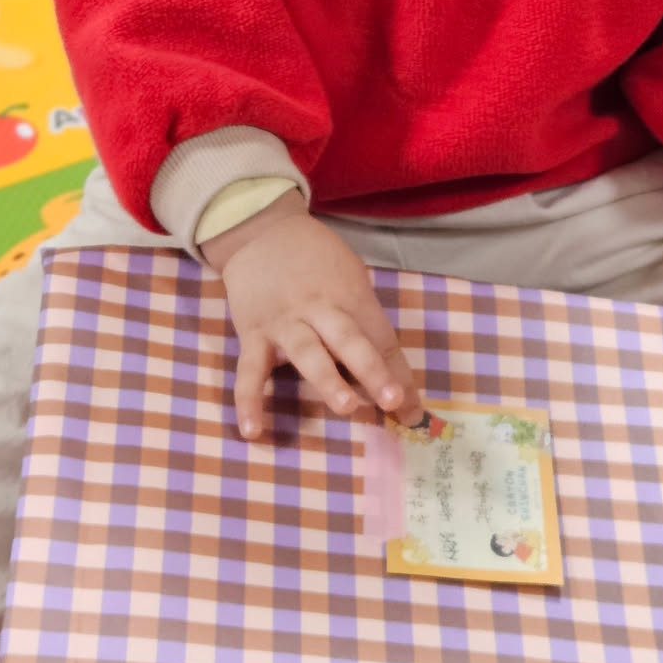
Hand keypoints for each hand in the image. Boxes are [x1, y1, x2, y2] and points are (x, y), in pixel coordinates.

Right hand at [201, 190, 421, 439]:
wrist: (261, 232)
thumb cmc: (315, 259)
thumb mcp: (349, 275)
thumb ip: (362, 317)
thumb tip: (384, 368)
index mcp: (351, 296)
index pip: (382, 339)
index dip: (400, 375)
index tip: (414, 410)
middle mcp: (320, 310)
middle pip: (351, 341)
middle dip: (374, 371)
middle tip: (393, 400)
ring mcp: (285, 323)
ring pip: (309, 352)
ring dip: (327, 380)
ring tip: (345, 406)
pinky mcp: (252, 333)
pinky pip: (249, 371)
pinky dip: (249, 401)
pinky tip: (253, 430)